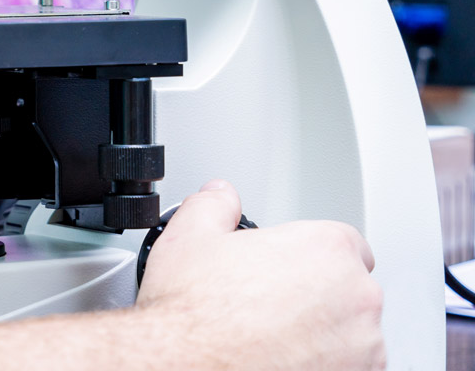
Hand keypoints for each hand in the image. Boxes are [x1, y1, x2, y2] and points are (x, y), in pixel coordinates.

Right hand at [137, 180, 384, 369]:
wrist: (186, 369)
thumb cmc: (194, 314)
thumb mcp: (189, 237)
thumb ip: (214, 206)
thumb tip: (220, 196)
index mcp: (326, 250)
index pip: (344, 243)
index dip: (311, 255)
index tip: (288, 270)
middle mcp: (356, 298)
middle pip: (349, 290)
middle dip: (317, 296)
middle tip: (270, 306)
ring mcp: (362, 349)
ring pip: (351, 336)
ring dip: (324, 337)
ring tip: (274, 340)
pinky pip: (348, 368)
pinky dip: (321, 366)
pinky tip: (280, 362)